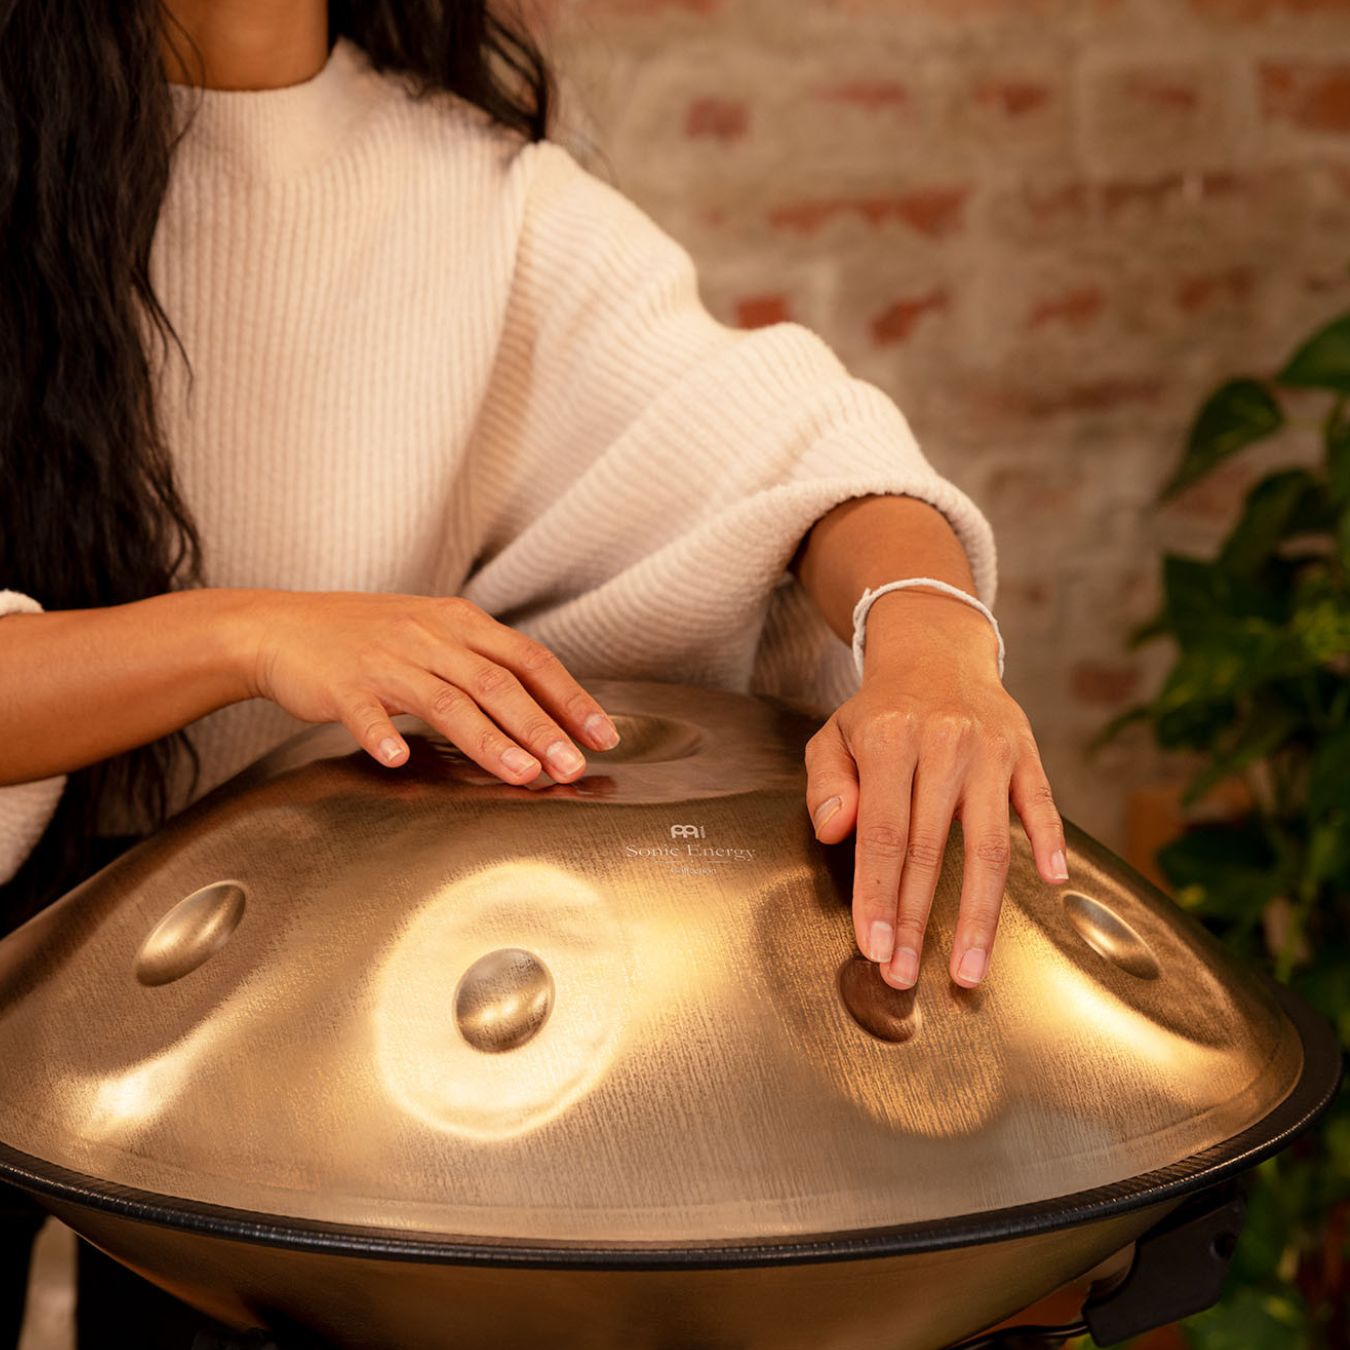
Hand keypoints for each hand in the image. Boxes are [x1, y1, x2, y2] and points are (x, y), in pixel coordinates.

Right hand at [240, 591, 618, 783]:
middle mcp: (429, 636)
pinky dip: (382, 734)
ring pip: (446, 700)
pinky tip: (397, 758)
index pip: (529, 659)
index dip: (569, 697)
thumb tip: (544, 708)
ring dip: (488, 739)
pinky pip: (366, 711)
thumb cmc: (366, 637)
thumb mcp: (433, 634)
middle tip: (572, 766)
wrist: (282, 626)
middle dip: (541, 728)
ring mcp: (386, 659)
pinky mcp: (343, 683)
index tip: (601, 734)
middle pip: (497, 683)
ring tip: (521, 773)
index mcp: (459, 623)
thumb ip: (484, 666)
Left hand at [803, 591, 1066, 988]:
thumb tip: (836, 831)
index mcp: (890, 740)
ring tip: (971, 970)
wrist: (936, 652)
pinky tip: (1051, 883)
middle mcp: (943, 743)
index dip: (878, 896)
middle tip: (906, 975)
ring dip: (980, 915)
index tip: (874, 947)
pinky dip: (1048, 843)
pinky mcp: (1026, 752)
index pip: (882, 834)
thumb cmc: (880, 711)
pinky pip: (1042, 804)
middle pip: (931, 849)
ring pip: (989, 845)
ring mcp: (990, 749)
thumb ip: (826, 785)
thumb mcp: (834, 736)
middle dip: (918, 921)